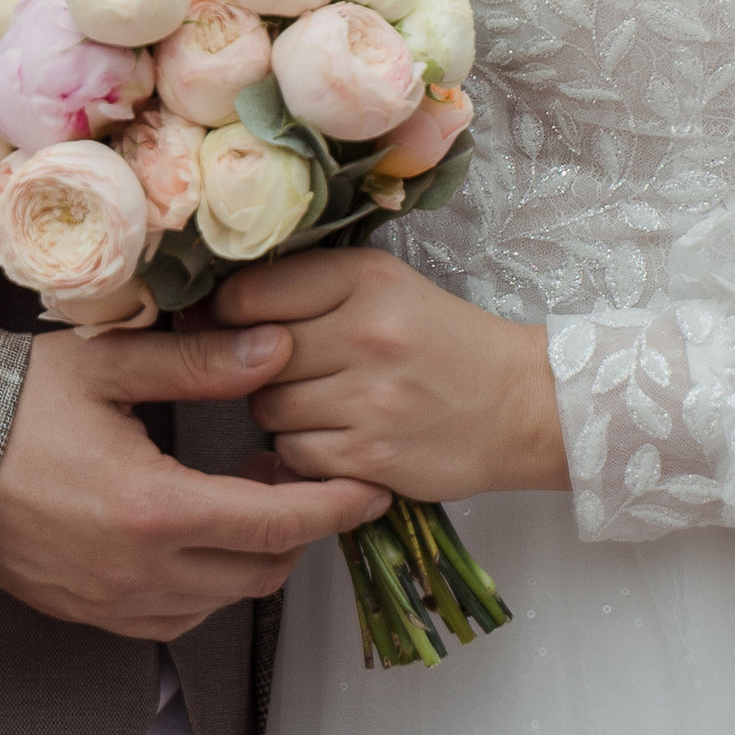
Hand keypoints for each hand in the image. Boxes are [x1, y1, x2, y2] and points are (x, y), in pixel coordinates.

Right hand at [0, 323, 389, 641]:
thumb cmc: (9, 405)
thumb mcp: (107, 365)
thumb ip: (200, 363)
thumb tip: (277, 347)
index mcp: (155, 510)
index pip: (279, 522)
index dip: (337, 506)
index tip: (374, 488)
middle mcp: (143, 575)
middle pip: (263, 570)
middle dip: (302, 529)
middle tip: (306, 471)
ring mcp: (116, 605)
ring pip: (224, 599)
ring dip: (255, 555)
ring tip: (251, 490)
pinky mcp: (93, 617)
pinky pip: (179, 616)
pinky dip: (209, 581)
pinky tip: (199, 529)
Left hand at [212, 252, 567, 501]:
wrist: (517, 403)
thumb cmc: (441, 340)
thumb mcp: (383, 285)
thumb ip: (309, 286)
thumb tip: (217, 305)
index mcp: (365, 278)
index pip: (252, 292)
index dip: (228, 312)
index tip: (232, 324)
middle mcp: (366, 334)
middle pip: (254, 355)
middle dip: (254, 366)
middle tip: (282, 368)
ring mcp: (369, 399)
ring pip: (268, 409)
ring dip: (279, 411)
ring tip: (315, 402)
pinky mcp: (374, 456)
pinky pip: (295, 456)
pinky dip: (302, 452)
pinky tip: (333, 437)